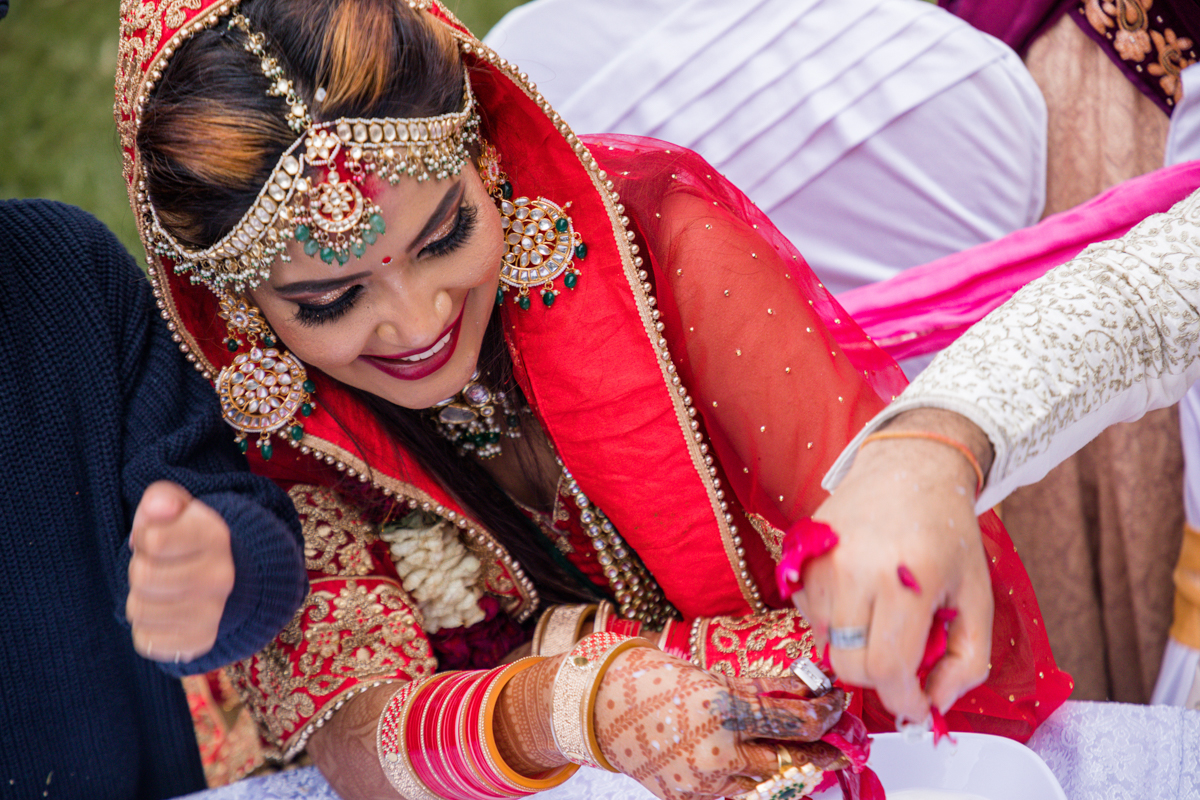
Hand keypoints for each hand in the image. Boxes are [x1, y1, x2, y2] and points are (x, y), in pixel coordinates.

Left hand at [126, 481, 234, 663]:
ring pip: (139, 610)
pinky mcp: (199, 642)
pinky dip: (147, 626)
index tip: (156, 539)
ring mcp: (212, 614)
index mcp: (216, 537)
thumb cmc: (190, 539)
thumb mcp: (179, 509)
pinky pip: (145, 639)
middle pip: (143, 578)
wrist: (232, 578)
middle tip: (156, 566)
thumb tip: (158, 508)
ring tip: (160, 589)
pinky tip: (164, 612)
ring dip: (140, 598)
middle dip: (139, 568)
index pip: (154, 540)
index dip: (144, 537)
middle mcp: (221, 577)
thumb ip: (162, 498)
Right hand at [595, 647, 845, 799]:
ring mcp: (704, 782)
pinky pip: (738, 796)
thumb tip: (806, 687)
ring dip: (796, 771)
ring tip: (811, 758)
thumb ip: (762, 687)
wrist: (597, 709)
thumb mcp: (711, 674)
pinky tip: (768, 770)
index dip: (827, 713)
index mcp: (723, 710)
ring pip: (770, 786)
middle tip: (844, 743)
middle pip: (793, 760)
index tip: (839, 704)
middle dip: (826, 752)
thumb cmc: (651, 679)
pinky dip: (758, 784)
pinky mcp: (690, 799)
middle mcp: (718, 752)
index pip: (796, 722)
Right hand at [792, 409, 993, 722]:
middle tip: (902, 659)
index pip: (887, 670)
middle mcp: (855, 571)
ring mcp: (820, 563)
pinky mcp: (799, 557)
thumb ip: (967, 661)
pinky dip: (835, 622)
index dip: (904, 702)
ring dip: (856, 645)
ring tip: (883, 616)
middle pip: (850, 665)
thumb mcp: (977, 598)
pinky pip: (811, 616)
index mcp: (906, 581)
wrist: (908, 469)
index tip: (917, 707)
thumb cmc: (947, 534)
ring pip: (828, 643)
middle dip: (879, 678)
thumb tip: (935, 705)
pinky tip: (859, 595)